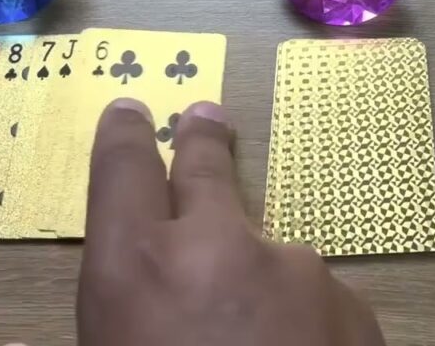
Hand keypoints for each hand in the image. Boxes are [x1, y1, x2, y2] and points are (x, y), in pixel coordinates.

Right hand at [77, 99, 385, 345]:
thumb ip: (83, 338)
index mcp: (136, 269)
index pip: (122, 169)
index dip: (124, 135)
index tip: (130, 111)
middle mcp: (217, 246)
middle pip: (205, 168)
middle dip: (202, 143)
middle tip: (206, 119)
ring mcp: (294, 268)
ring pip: (266, 252)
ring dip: (255, 273)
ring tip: (247, 330)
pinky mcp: (351, 300)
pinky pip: (313, 297)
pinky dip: (300, 317)